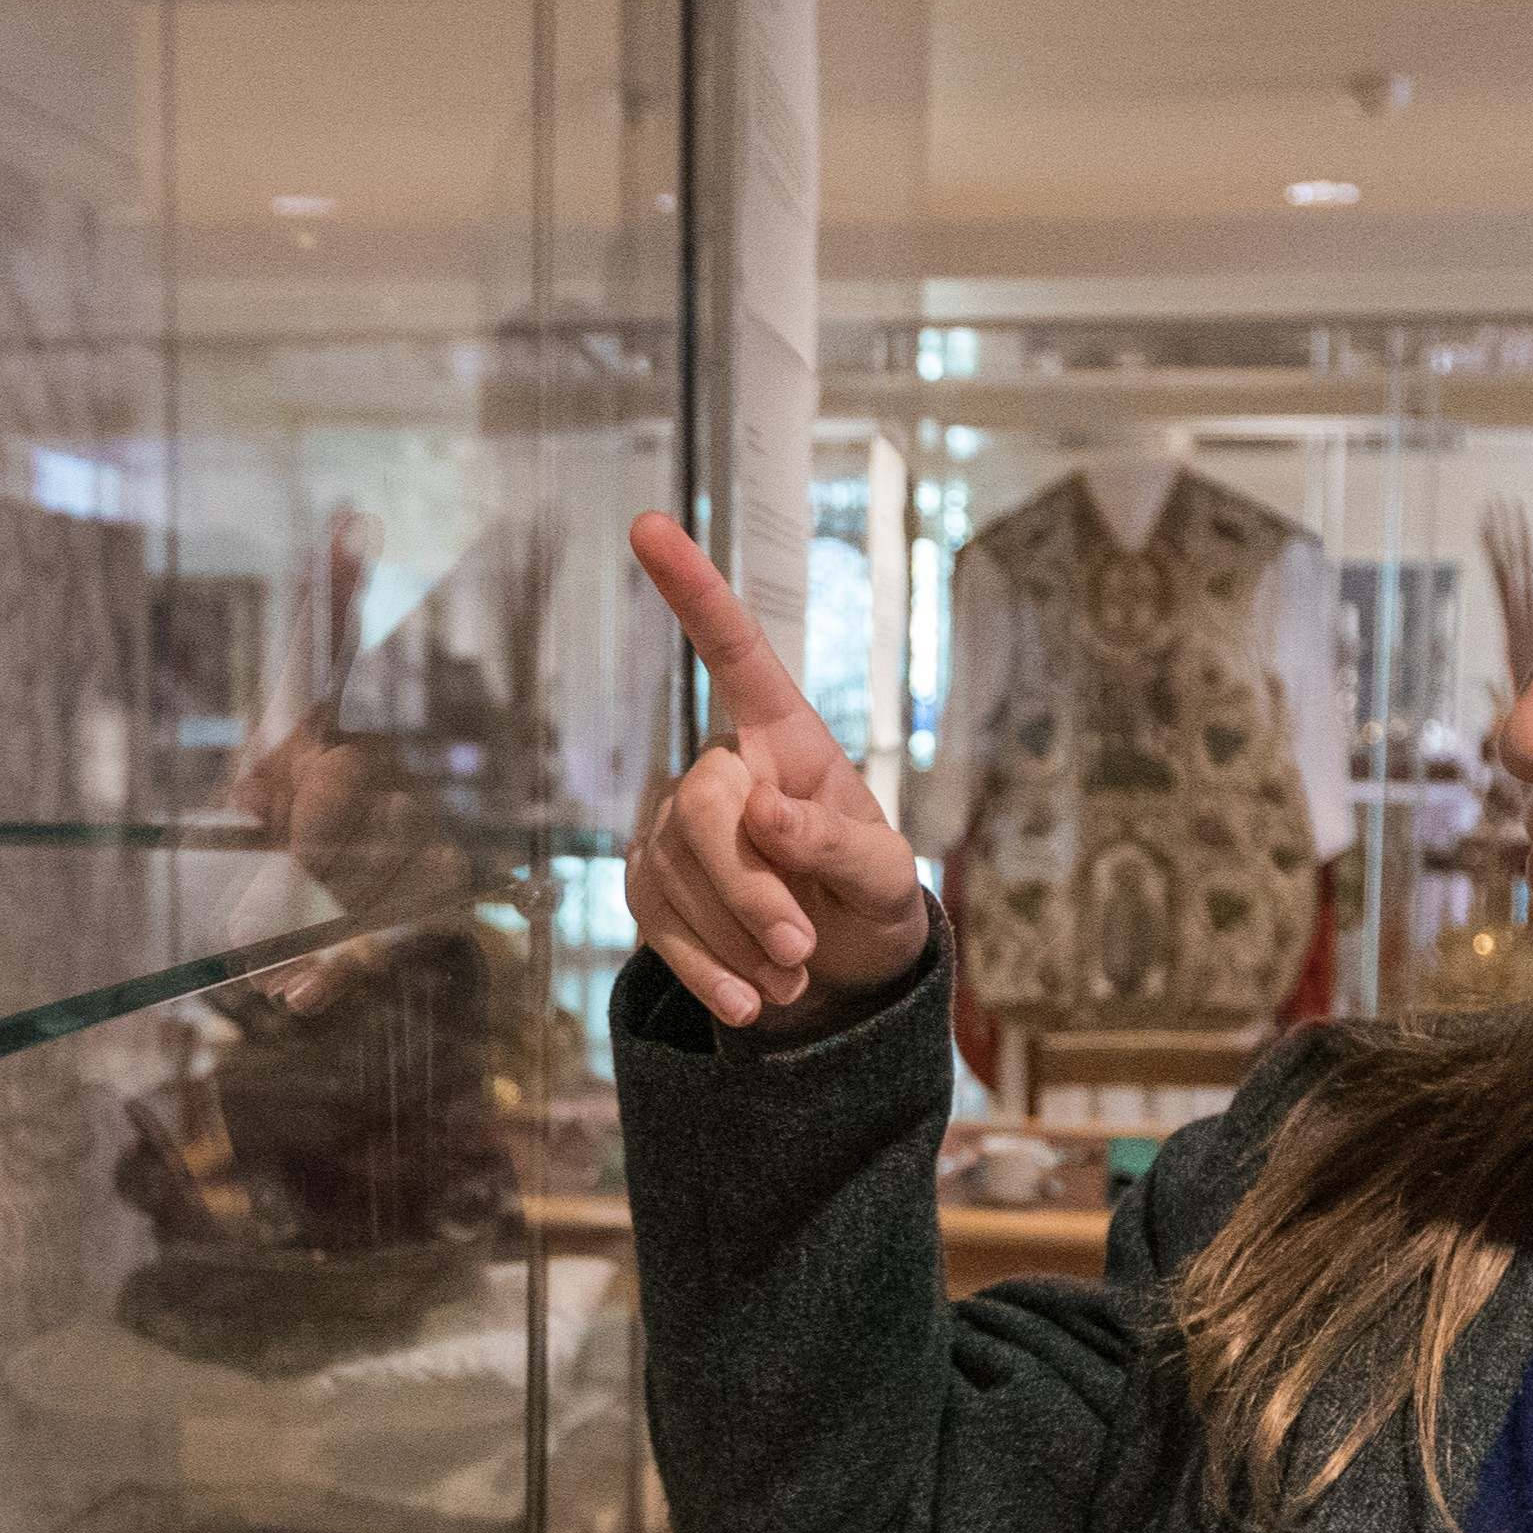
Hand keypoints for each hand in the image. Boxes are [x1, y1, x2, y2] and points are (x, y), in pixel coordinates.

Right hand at [625, 510, 928, 1027]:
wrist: (844, 970)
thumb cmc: (871, 897)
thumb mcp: (885, 874)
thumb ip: (837, 840)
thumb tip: (764, 814)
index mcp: (784, 739)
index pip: (736, 654)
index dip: (693, 590)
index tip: (648, 525)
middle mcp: (722, 771)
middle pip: (700, 808)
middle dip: (745, 885)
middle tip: (798, 948)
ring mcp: (674, 832)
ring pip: (674, 874)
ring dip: (735, 940)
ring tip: (793, 979)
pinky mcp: (651, 891)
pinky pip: (658, 928)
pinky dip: (705, 973)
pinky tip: (750, 1008)